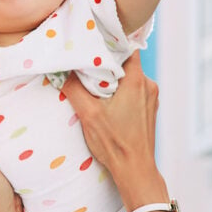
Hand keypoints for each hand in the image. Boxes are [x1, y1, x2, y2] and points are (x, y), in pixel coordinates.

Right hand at [61, 52, 166, 208]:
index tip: (92, 41)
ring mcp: (151, 97)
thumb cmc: (114, 143)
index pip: (125, 46)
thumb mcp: (88, 114)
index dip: (108, 41)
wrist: (135, 170)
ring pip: (129, 77)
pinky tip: (106, 103)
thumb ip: (73, 88)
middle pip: (126, 62)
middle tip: (87, 65)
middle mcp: (148, 85)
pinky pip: (133, 91)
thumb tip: (60, 71)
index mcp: (136, 80)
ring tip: (95, 87)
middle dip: (106, 63)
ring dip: (113, 79)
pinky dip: (120, 92)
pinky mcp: (149, 109)